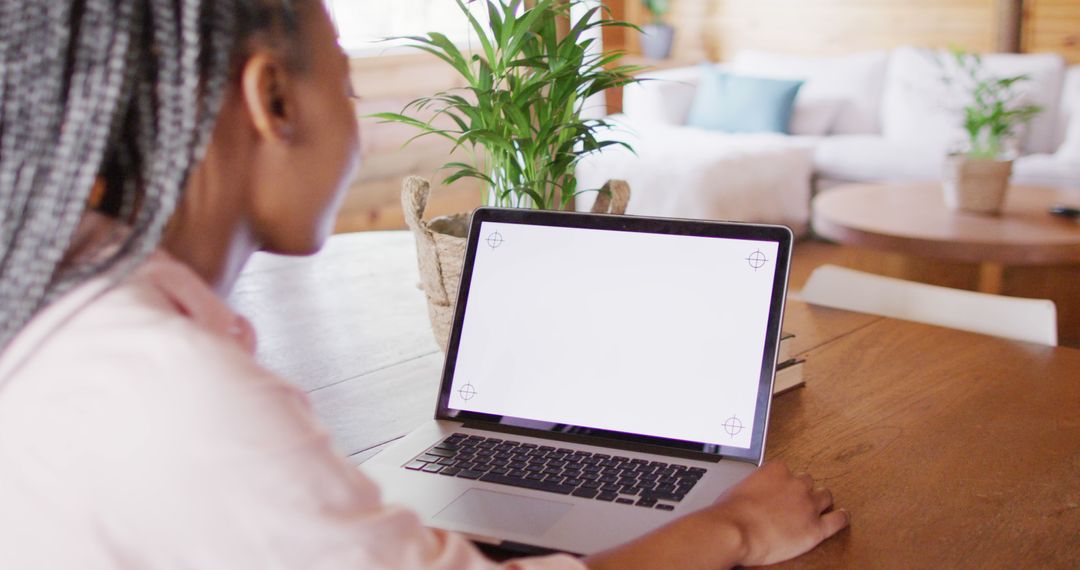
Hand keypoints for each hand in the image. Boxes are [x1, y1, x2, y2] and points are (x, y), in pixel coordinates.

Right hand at [585, 461, 847, 569]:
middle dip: (805, 490)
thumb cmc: (725, 514)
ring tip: (821, 506)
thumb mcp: (728, 489)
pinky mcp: (816, 526)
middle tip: (797, 500)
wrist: (734, 531)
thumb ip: (736, 488)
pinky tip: (841, 516)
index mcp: (774, 470)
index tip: (782, 486)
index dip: (786, 480)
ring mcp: (808, 503)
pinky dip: (841, 517)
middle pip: (808, 480)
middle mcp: (794, 482)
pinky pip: (838, 518)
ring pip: (825, 495)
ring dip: (822, 501)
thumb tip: (721, 491)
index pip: (787, 469)